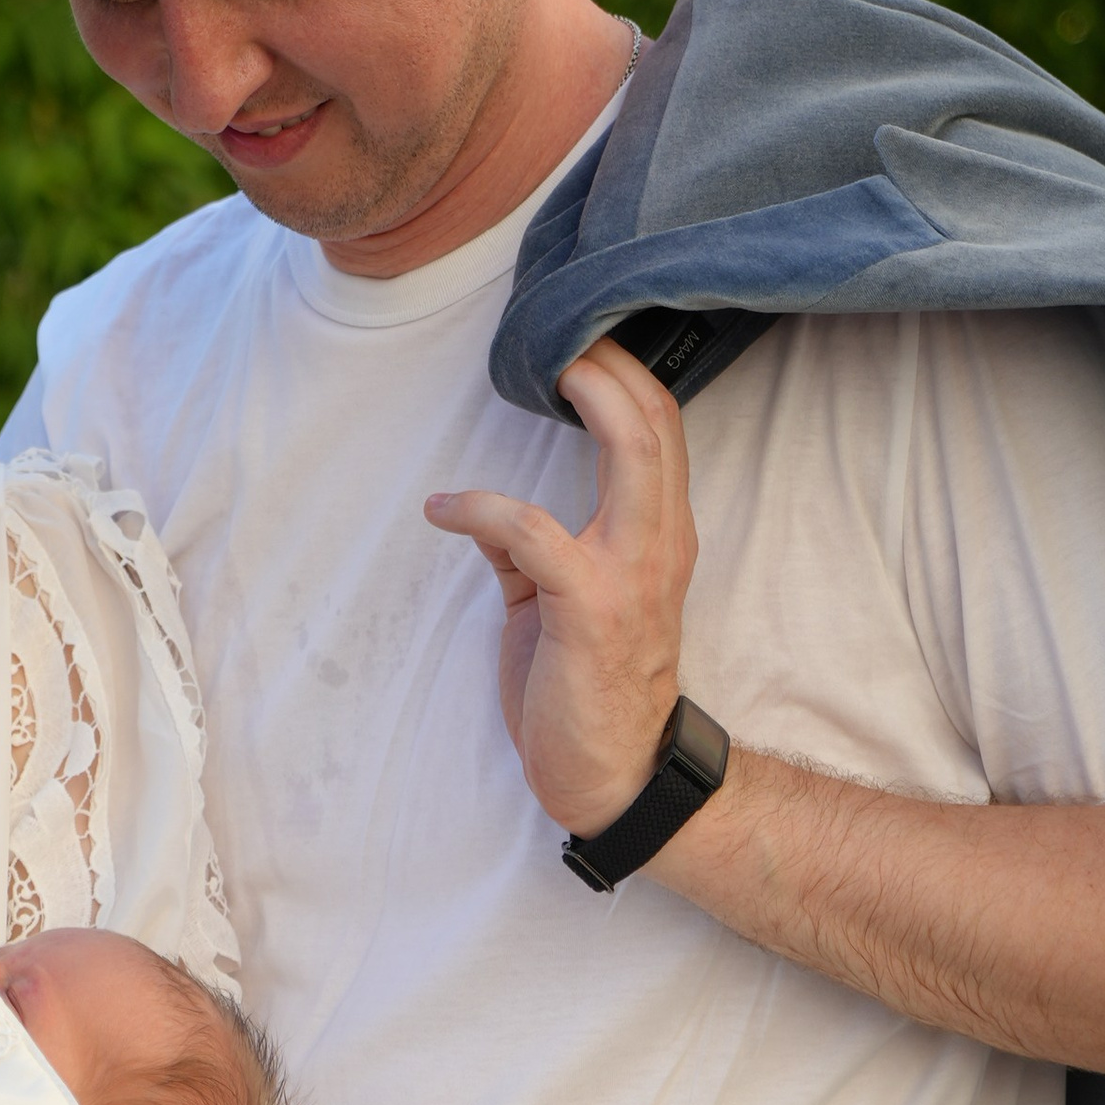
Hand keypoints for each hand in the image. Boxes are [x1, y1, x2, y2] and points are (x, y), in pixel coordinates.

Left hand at [423, 337, 697, 832]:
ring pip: (631, 452)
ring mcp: (632, 573)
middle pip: (657, 421)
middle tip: (558, 328)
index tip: (574, 332)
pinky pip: (533, 533)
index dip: (625, 371)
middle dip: (611, 361)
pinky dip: (482, 509)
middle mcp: (660, 543)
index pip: (661, 429)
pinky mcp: (590, 608)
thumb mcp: (561, 606)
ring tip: (538, 371)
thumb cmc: (587, 690)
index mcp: (658, 536)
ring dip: (587, 398)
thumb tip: (490, 519)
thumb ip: (535, 553)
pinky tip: (443, 509)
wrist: (616, 776)